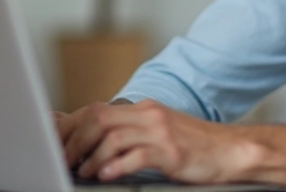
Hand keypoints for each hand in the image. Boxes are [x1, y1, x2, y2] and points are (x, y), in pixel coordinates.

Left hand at [54, 99, 258, 183]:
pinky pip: (136, 155)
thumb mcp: (158, 132)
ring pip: (112, 136)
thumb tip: (93, 141)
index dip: (70, 126)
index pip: (96, 110)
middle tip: (65, 160)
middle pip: (98, 119)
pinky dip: (116, 166)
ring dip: (92, 157)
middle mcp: (149, 115)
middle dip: (74, 141)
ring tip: (85, 171)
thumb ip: (129, 132)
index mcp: (144, 109)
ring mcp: (160, 132)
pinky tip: (107, 175)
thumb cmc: (194, 146)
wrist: (231, 150)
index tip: (55, 142)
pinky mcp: (171, 151)